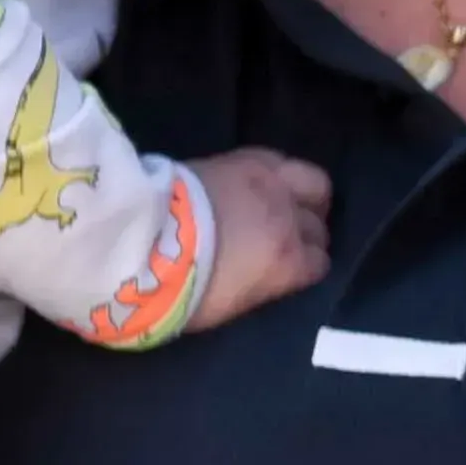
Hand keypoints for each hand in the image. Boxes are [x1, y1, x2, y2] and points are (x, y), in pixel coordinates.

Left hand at [186, 149, 334, 331]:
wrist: (145, 239)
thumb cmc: (183, 287)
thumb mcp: (229, 306)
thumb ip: (261, 286)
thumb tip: (268, 277)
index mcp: (288, 264)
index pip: (319, 263)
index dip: (306, 267)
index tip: (293, 270)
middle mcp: (290, 221)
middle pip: (318, 226)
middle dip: (309, 235)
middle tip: (289, 239)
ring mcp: (272, 184)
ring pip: (316, 184)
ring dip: (308, 197)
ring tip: (290, 203)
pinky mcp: (247, 158)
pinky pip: (283, 161)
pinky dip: (282, 174)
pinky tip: (268, 182)